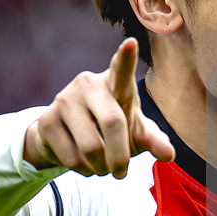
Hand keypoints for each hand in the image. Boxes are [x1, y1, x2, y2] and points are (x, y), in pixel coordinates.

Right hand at [23, 38, 174, 176]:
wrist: (69, 138)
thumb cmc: (112, 130)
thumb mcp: (135, 132)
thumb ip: (153, 140)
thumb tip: (169, 154)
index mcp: (115, 84)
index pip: (121, 70)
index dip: (125, 58)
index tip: (130, 43)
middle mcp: (88, 85)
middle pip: (113, 124)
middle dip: (121, 157)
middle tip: (121, 172)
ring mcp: (64, 100)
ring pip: (91, 147)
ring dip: (101, 168)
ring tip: (101, 166)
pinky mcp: (47, 121)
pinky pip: (71, 158)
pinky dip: (83, 170)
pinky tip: (82, 162)